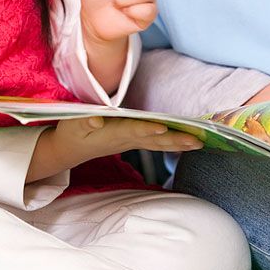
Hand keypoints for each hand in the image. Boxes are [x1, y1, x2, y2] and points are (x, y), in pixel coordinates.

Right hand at [28, 117, 202, 181]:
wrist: (69, 150)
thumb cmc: (70, 133)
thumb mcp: (72, 124)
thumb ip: (84, 120)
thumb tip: (97, 119)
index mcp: (111, 134)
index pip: (133, 130)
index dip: (148, 129)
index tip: (163, 127)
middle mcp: (125, 140)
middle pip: (153, 140)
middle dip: (175, 140)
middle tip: (197, 141)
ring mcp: (130, 143)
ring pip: (157, 144)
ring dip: (179, 144)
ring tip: (200, 143)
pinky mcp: (132, 143)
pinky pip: (156, 144)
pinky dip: (172, 144)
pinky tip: (187, 144)